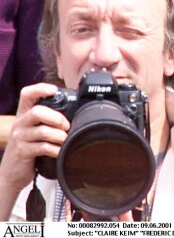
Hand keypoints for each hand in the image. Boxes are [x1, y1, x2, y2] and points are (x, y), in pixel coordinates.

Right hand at [0, 83, 69, 219]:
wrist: (11, 173)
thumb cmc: (29, 147)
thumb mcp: (33, 129)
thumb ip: (46, 119)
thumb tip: (73, 111)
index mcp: (24, 114)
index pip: (27, 94)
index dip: (41, 88)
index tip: (55, 90)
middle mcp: (20, 123)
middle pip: (37, 112)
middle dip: (56, 118)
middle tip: (66, 126)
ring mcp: (19, 138)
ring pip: (42, 131)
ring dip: (59, 136)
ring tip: (64, 140)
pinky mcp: (22, 152)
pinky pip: (42, 147)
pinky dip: (55, 149)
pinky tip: (59, 151)